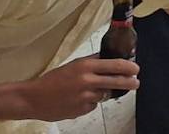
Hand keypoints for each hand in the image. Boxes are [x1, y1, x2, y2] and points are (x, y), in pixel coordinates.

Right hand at [19, 55, 139, 120]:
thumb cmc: (53, 79)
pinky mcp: (80, 110)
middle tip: (136, 83)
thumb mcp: (74, 65)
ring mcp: (84, 98)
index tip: (136, 69)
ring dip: (103, 93)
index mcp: (85, 67)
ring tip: (89, 90)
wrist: (32, 99)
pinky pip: (92, 105)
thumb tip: (112, 56)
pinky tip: (78, 100)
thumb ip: (93, 61)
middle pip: (116, 82)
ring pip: (104, 95)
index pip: (115, 65)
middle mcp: (87, 82)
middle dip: (129, 83)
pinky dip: (90, 102)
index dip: (129, 67)